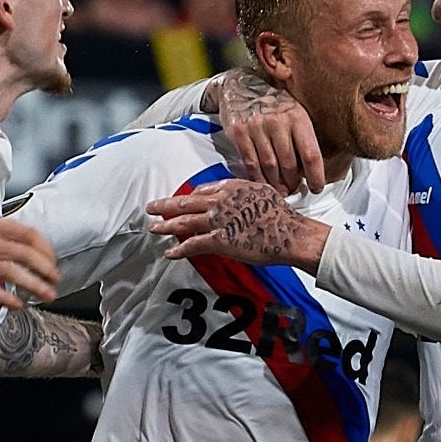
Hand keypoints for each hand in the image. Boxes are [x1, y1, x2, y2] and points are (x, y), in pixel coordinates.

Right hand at [0, 218, 59, 309]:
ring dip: (32, 285)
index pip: (28, 234)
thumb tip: (35, 251)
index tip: (53, 264)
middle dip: (44, 269)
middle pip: (23, 253)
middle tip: (55, 282)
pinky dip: (6, 298)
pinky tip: (18, 305)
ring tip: (45, 295)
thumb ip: (6, 237)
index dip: (45, 251)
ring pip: (10, 271)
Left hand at [146, 178, 327, 268]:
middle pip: (186, 202)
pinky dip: (179, 250)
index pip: (203, 190)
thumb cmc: (280, 215)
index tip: (183, 201)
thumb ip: (244, 192)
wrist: (289, 233)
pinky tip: (169, 253)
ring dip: (166, 226)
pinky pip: (192, 245)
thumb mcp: (261, 192)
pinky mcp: (219, 241)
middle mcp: (219, 202)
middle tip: (151, 207)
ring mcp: (217, 221)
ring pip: (184, 222)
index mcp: (230, 188)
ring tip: (153, 228)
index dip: (190, 197)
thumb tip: (237, 195)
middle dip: (166, 205)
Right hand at [215, 71, 324, 193]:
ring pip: (270, 167)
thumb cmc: (272, 103)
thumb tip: (311, 169)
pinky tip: (264, 183)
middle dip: (293, 183)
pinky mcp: (239, 132)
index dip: (316, 176)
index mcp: (297, 116)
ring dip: (276, 184)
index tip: (316, 188)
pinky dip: (259, 178)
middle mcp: (278, 121)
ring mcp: (257, 126)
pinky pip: (251, 164)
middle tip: (295, 190)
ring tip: (281, 190)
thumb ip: (303, 137)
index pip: (311, 154)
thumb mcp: (294, 112)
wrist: (240, 84)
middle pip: (290, 165)